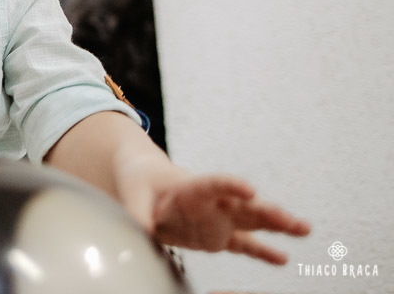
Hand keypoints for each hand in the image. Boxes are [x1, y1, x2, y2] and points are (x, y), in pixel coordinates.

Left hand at [119, 159, 309, 264]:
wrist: (144, 179)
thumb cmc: (141, 181)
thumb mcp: (133, 193)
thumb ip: (138, 212)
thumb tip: (139, 229)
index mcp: (191, 187)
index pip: (214, 184)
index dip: (230, 185)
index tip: (249, 189)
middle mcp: (212, 203)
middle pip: (243, 206)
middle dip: (267, 212)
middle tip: (292, 220)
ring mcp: (218, 218)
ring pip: (252, 222)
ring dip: (277, 226)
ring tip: (304, 229)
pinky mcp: (217, 235)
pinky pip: (243, 244)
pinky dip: (262, 252)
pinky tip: (284, 258)